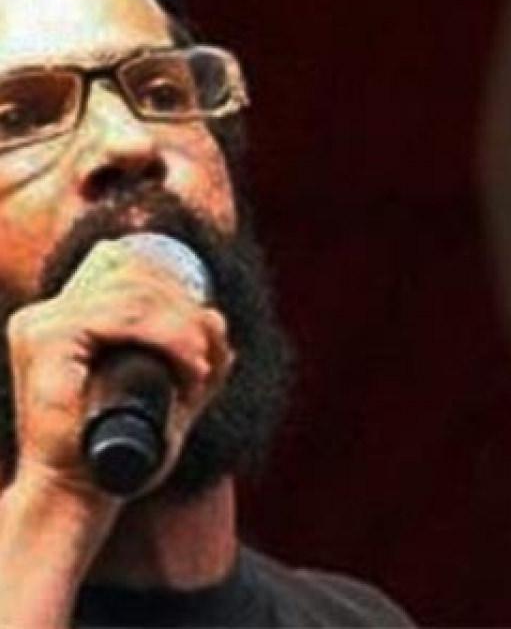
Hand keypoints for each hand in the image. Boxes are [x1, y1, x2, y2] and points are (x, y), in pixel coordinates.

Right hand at [5, 237, 234, 499]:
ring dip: (184, 328)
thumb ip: (191, 354)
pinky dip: (168, 337)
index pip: (122, 264)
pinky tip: (190, 365)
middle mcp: (47, 312)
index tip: (202, 328)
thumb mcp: (168, 392)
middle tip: (207, 357)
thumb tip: (217, 318)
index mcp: (62, 316)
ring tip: (202, 368)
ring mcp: (42, 323)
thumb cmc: (120, 449)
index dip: (171, 285)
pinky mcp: (47, 341)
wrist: (80, 497)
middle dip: (185, 309)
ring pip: (135, 295)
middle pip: (134, 274)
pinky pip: (121, 318)